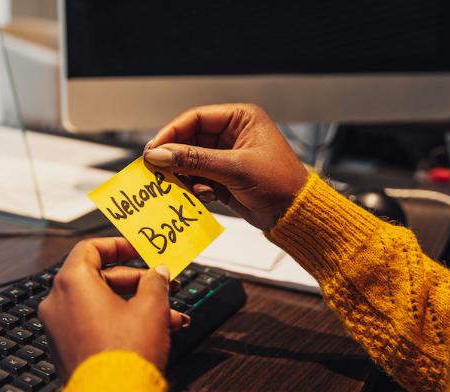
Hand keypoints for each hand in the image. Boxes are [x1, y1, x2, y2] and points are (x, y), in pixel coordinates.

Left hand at [38, 238, 188, 379]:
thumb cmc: (124, 354)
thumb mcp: (151, 308)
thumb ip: (155, 282)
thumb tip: (158, 273)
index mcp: (72, 282)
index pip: (90, 248)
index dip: (119, 245)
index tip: (140, 249)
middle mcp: (58, 302)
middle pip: (99, 278)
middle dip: (137, 282)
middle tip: (163, 285)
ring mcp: (59, 328)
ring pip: (101, 305)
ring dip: (136, 306)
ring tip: (170, 316)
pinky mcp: (66, 351)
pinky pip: (94, 325)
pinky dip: (120, 324)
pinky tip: (154, 333)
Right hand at [143, 103, 308, 230]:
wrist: (296, 215)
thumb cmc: (280, 183)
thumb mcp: (234, 168)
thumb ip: (194, 160)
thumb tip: (160, 154)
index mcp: (241, 119)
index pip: (195, 118)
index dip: (171, 133)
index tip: (153, 149)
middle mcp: (232, 135)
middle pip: (189, 140)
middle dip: (175, 158)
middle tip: (158, 170)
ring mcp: (226, 158)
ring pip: (190, 162)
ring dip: (185, 176)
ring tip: (185, 186)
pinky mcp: (223, 179)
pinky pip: (197, 179)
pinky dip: (195, 188)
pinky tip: (206, 195)